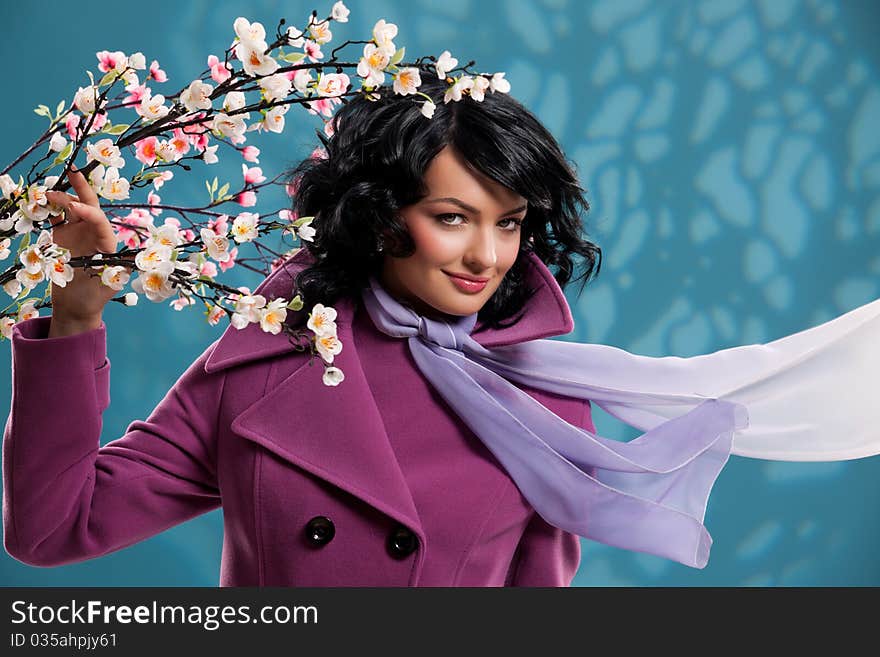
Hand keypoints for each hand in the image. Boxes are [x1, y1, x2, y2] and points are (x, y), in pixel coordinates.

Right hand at [44, 165, 130, 335]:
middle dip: (82, 188)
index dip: (89, 212)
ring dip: (60, 198)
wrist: (76, 307)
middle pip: (89, 206)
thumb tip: (133, 259)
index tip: (74, 208)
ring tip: (45, 193)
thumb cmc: (95, 297)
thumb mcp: (109, 284)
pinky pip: (55, 218)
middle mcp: (94, 234)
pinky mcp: (61, 238)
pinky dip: (47, 209)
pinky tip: (38, 202)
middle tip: (72, 170)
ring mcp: (77, 234)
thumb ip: (118, 270)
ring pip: (69, 209)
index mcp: (108, 242)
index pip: (100, 221)